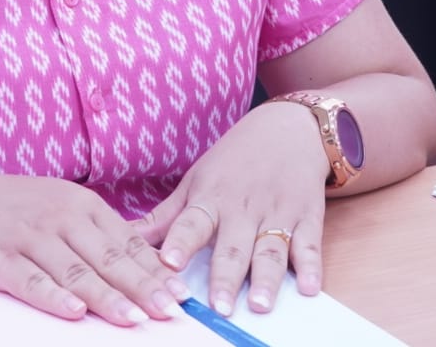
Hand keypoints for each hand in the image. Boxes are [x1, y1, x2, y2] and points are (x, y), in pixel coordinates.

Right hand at [0, 172, 190, 325]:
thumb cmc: (18, 208)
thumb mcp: (63, 207)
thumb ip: (101, 234)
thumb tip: (150, 265)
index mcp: (80, 204)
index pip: (126, 242)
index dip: (155, 270)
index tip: (181, 294)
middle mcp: (58, 217)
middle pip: (106, 258)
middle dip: (142, 287)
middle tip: (169, 312)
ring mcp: (28, 236)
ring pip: (73, 271)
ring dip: (105, 297)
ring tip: (133, 318)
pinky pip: (29, 280)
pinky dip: (53, 296)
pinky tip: (73, 312)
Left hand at [134, 99, 328, 314]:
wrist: (288, 128)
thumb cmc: (234, 160)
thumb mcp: (196, 180)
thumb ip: (165, 217)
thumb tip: (123, 239)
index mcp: (211, 198)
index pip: (192, 223)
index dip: (180, 243)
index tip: (168, 264)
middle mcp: (244, 208)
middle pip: (233, 245)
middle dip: (225, 276)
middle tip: (219, 307)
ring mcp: (277, 213)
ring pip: (270, 249)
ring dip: (266, 278)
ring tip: (260, 305)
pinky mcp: (307, 217)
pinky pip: (309, 245)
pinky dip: (311, 267)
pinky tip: (309, 288)